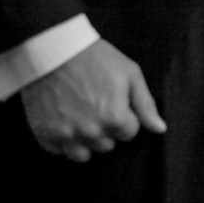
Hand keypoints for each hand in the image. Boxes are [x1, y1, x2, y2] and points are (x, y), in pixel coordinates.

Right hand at [20, 39, 166, 162]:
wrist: (52, 48)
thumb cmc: (95, 58)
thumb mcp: (129, 74)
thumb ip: (146, 105)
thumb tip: (160, 129)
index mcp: (114, 118)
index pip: (129, 132)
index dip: (124, 116)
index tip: (113, 100)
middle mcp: (90, 131)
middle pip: (107, 144)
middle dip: (105, 128)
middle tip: (95, 104)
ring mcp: (65, 134)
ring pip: (83, 153)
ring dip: (85, 139)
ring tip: (80, 115)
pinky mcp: (43, 134)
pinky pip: (59, 150)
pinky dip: (62, 139)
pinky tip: (63, 118)